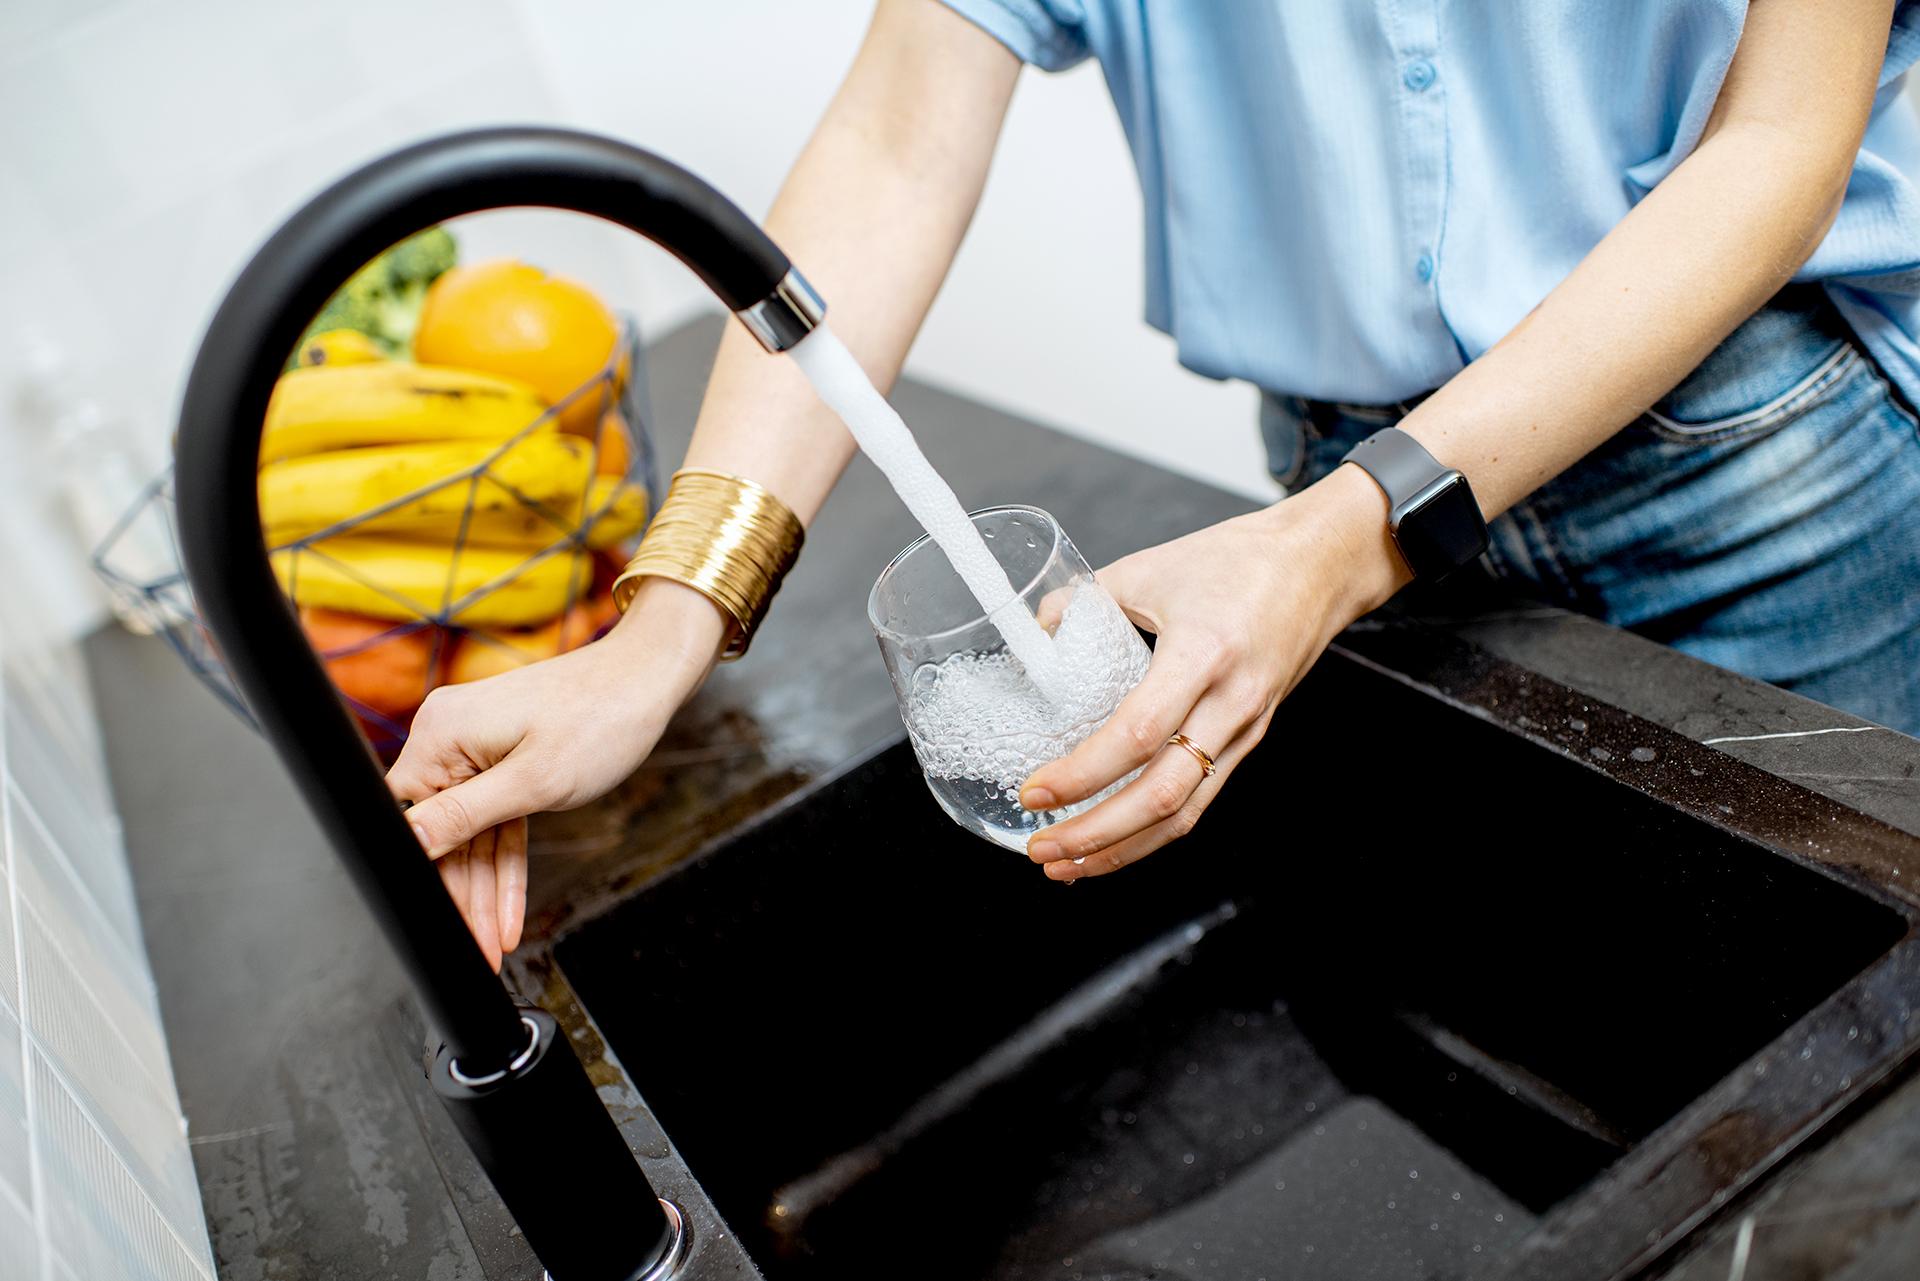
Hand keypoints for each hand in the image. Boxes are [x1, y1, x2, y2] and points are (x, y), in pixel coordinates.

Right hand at [386, 579, 726, 967]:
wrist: (648, 679)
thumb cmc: (600, 718)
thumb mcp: (533, 781)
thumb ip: (465, 815)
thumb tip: (408, 842)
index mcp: (441, 734)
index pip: (409, 820)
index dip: (423, 877)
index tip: (437, 928)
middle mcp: (447, 737)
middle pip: (442, 834)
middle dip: (462, 898)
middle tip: (477, 954)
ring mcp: (474, 747)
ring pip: (471, 835)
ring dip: (485, 891)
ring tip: (493, 946)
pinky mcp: (500, 757)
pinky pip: (494, 819)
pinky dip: (504, 861)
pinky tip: (508, 911)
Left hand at [1020, 465, 1407, 879]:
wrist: (1320, 565)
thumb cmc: (1240, 560)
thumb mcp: (1149, 569)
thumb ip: (1084, 602)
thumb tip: (1036, 633)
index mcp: (1203, 654)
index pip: (1138, 734)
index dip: (1081, 773)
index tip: (1035, 790)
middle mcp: (1230, 704)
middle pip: (1162, 795)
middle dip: (1094, 834)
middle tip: (1039, 848)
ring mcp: (1245, 729)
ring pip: (1185, 813)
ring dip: (1122, 849)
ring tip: (1067, 866)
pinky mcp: (1248, 740)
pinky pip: (1199, 798)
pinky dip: (1151, 830)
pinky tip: (1114, 840)